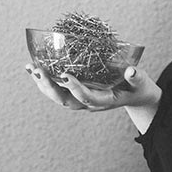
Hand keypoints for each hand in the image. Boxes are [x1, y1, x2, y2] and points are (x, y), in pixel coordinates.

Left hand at [25, 64, 161, 113]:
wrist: (135, 96)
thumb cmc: (138, 87)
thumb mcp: (141, 83)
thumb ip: (136, 78)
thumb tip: (131, 70)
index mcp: (105, 101)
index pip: (87, 98)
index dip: (75, 88)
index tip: (64, 75)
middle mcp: (89, 103)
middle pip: (65, 100)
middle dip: (50, 86)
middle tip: (38, 70)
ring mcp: (81, 101)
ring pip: (58, 97)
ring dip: (43, 84)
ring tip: (30, 68)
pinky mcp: (77, 94)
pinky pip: (58, 90)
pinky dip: (45, 81)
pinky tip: (34, 69)